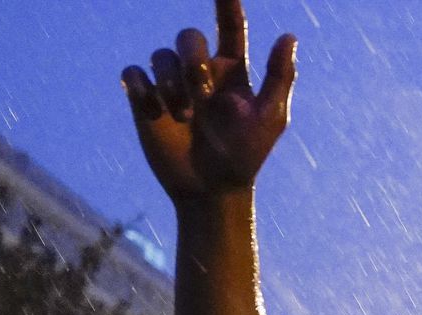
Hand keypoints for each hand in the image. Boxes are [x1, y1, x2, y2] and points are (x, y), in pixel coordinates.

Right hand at [121, 0, 297, 202]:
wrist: (213, 189)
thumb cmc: (247, 155)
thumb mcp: (270, 118)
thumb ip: (279, 76)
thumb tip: (289, 35)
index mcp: (232, 70)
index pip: (229, 26)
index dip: (226, 3)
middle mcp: (200, 70)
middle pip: (188, 36)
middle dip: (193, 60)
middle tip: (203, 95)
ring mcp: (171, 84)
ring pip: (159, 55)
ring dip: (171, 82)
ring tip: (185, 116)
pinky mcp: (144, 100)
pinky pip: (133, 73)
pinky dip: (141, 87)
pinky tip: (153, 111)